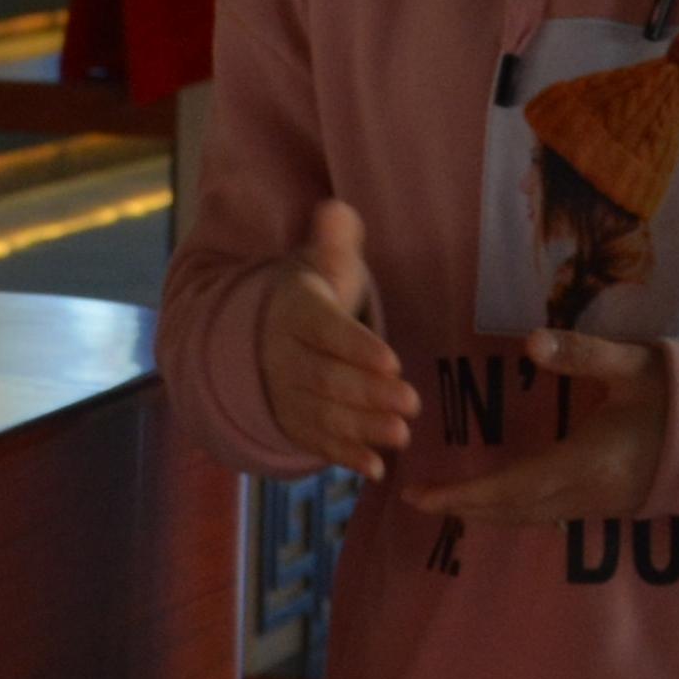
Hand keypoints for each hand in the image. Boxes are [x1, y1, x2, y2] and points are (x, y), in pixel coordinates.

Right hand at [258, 199, 417, 478]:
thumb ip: (335, 239)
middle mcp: (283, 356)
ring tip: (402, 435)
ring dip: (361, 429)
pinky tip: (375, 468)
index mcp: (295, 311)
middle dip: (368, 394)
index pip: (324, 330)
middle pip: (325, 378)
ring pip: (322, 414)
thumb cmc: (313, 296)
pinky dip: (344, 458)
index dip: (356, 347)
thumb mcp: (321, 263)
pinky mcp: (293, 423)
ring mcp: (285, 394)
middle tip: (411, 403)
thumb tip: (337, 211)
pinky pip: (316, 443)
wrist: (266, 335)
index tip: (392, 361)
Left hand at [413, 327, 670, 524]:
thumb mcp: (635, 365)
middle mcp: (587, 493)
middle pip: (512, 510)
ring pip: (529, 518)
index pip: (511, 486)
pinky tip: (496, 503)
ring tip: (446, 504)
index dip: (464, 494)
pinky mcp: (608, 506)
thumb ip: (583, 353)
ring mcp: (599, 505)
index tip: (422, 495)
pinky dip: (513, 512)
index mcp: (587, 462)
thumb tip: (530, 342)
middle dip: (462, 508)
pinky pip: (548, 516)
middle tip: (417, 500)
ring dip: (486, 514)